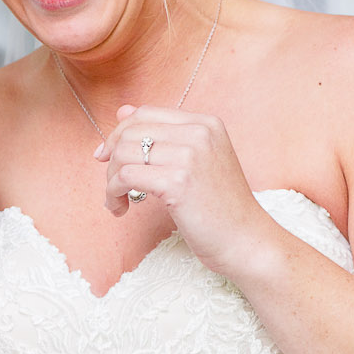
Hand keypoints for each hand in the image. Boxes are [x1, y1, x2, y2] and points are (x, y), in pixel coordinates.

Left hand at [95, 105, 284, 279]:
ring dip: (111, 180)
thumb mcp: (198, 162)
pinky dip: (114, 194)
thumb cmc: (221, 207)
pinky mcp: (178, 182)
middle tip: (113, 185)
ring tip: (117, 201)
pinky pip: (126, 176)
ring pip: (124, 153)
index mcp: (206, 123)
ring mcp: (190, 155)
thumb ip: (164, 137)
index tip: (106, 156)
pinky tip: (120, 209)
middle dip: (112, 159)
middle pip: (131, 132)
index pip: (146, 113)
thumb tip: (122, 112)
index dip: (118, 133)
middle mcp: (199, 132)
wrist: (247, 241)